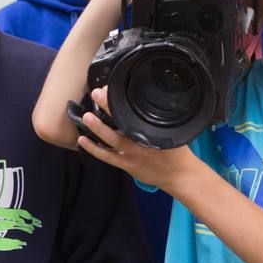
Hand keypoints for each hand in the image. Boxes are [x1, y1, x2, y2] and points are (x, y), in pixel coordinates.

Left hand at [77, 87, 202, 191]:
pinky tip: (83, 140)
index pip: (134, 112)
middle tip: (97, 94)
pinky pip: (106, 156)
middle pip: (121, 122)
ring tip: (86, 116)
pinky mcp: (126, 164)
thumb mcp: (173, 131)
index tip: (112, 87)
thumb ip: (160, 119)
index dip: (121, 99)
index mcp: (152, 131)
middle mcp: (140, 142)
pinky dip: (93, 149)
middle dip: (108, 107)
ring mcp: (131, 154)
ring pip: (111, 140)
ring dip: (97, 128)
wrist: (179, 175)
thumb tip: (150, 103)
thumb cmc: (177, 153)